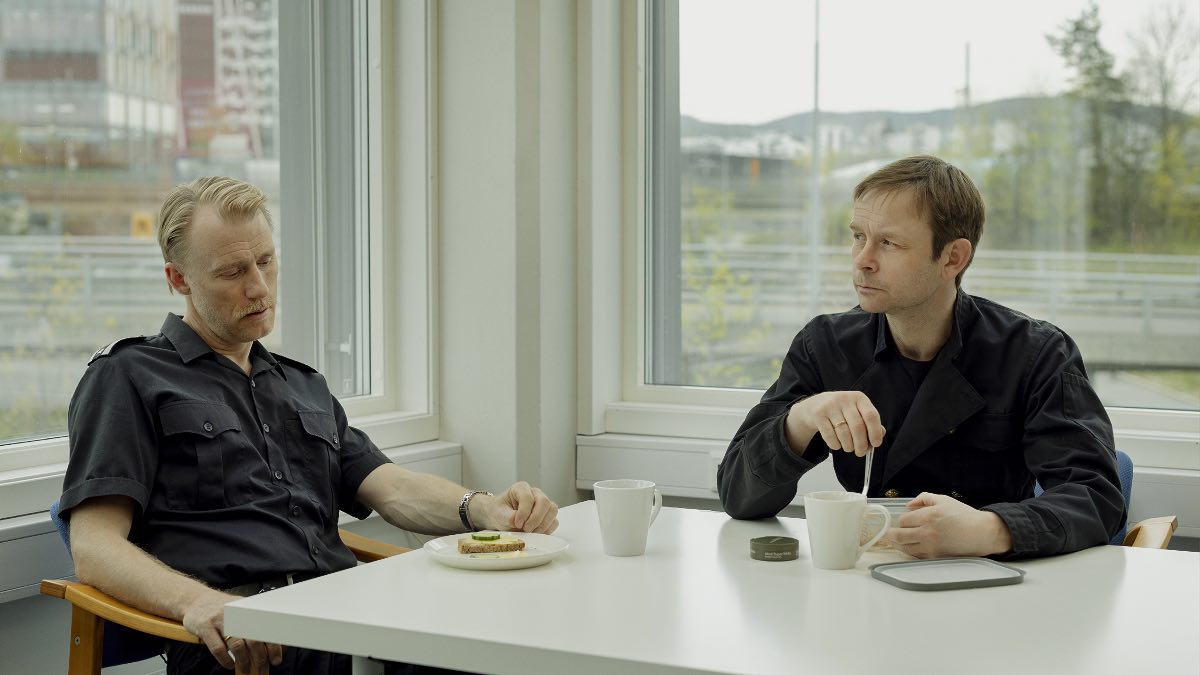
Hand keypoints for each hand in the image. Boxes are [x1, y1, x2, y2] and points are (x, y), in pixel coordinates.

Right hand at [181, 588, 282, 670]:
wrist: (195, 599)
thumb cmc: (221, 608)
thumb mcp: (240, 610)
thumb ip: (255, 624)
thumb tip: (275, 643)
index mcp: (247, 609)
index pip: (266, 629)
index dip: (274, 646)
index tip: (276, 658)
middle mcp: (236, 613)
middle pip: (253, 639)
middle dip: (260, 657)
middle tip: (262, 668)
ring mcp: (220, 619)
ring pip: (237, 645)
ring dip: (244, 661)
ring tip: (246, 669)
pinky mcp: (205, 627)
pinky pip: (218, 648)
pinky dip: (225, 659)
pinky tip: (229, 665)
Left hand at [478, 481, 558, 532]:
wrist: (500, 518)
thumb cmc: (499, 512)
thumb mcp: (498, 514)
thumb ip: (508, 516)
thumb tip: (517, 521)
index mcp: (521, 488)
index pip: (528, 497)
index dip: (524, 512)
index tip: (517, 523)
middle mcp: (535, 493)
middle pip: (544, 502)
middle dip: (536, 518)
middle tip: (526, 529)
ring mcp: (543, 504)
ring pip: (552, 510)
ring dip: (542, 524)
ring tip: (530, 532)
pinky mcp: (548, 515)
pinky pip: (554, 522)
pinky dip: (547, 529)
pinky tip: (535, 533)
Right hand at [788, 391, 884, 456]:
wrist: (815, 405)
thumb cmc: (841, 412)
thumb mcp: (857, 412)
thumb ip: (870, 423)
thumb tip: (880, 435)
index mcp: (859, 398)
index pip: (871, 415)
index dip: (875, 432)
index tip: (876, 444)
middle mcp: (845, 399)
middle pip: (858, 426)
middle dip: (861, 444)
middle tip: (861, 453)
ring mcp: (830, 405)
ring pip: (844, 433)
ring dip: (848, 446)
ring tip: (849, 448)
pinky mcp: (818, 414)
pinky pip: (830, 435)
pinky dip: (835, 445)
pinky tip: (837, 444)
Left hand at [887, 492, 1012, 557]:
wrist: (982, 533)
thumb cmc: (965, 516)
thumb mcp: (944, 500)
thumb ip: (923, 498)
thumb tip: (909, 505)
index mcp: (929, 516)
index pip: (903, 520)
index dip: (901, 520)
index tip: (902, 520)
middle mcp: (927, 532)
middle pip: (899, 536)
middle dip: (891, 534)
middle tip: (888, 533)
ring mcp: (931, 546)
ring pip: (905, 548)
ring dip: (898, 545)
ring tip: (895, 541)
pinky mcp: (936, 556)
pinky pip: (916, 555)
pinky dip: (910, 552)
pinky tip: (909, 547)